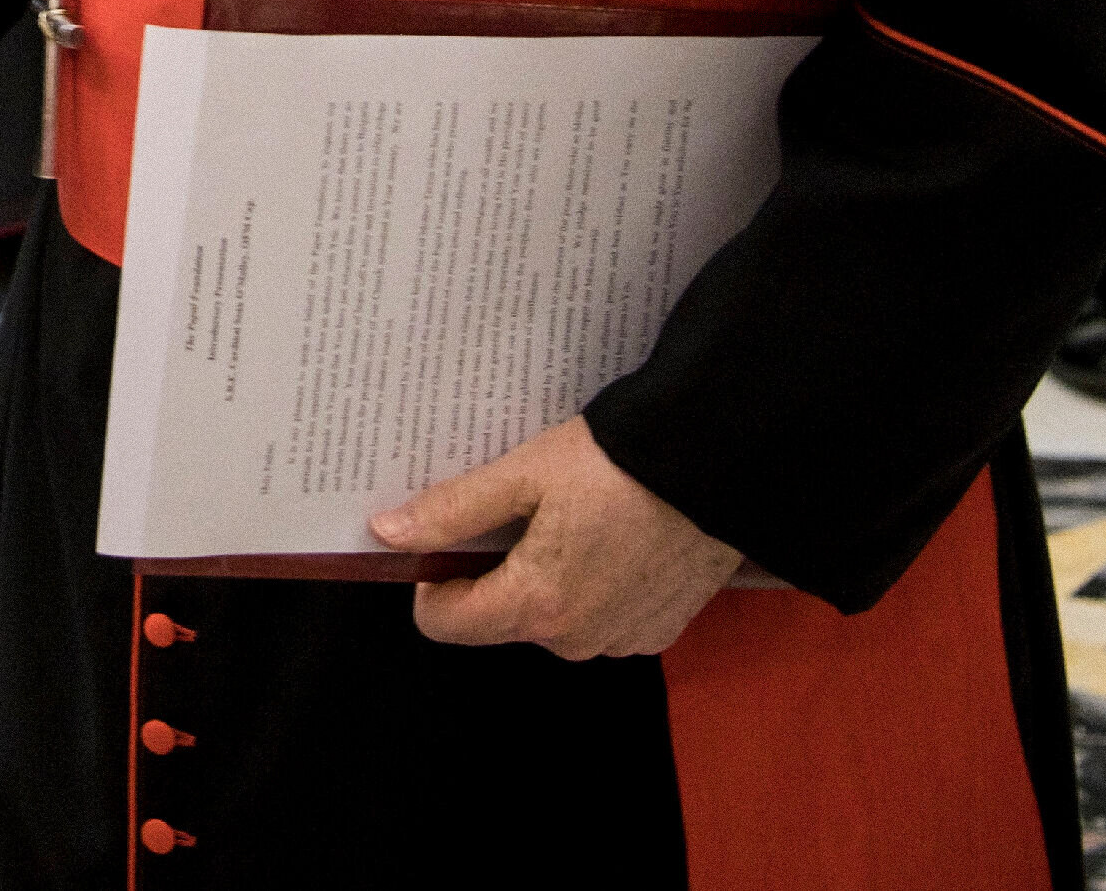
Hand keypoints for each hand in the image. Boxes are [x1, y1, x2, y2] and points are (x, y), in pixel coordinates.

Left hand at [374, 416, 739, 660]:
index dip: (431, 579)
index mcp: (537, 607)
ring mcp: (623, 638)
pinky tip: (605, 535)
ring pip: (549, 619)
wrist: (717, 465)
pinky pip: (599, 618)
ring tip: (566, 516)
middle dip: (492, 571)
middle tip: (514, 509)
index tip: (445, 536)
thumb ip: (452, 511)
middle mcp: (579, 639)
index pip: (445, 624)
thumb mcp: (523, 475)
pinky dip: (591, 584)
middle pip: (498, 619)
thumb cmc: (620, 465)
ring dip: (544, 578)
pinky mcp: (659, 628)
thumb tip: (388, 533)